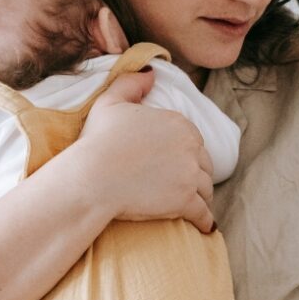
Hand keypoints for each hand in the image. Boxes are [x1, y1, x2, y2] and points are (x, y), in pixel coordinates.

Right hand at [65, 69, 216, 232]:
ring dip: (202, 198)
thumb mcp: (110, 103)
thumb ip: (132, 84)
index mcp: (179, 124)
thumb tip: (151, 72)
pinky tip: (205, 227)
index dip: (187, 155)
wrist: (92, 176)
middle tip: (188, 188)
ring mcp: (190, 175)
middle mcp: (191, 147)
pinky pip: (205, 214)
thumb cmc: (97, 141)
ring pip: (206, 190)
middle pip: (204, 166)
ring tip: (194, 205)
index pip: (195, 142)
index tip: (178, 165)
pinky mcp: (187, 200)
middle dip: (197, 176)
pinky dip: (206, 221)